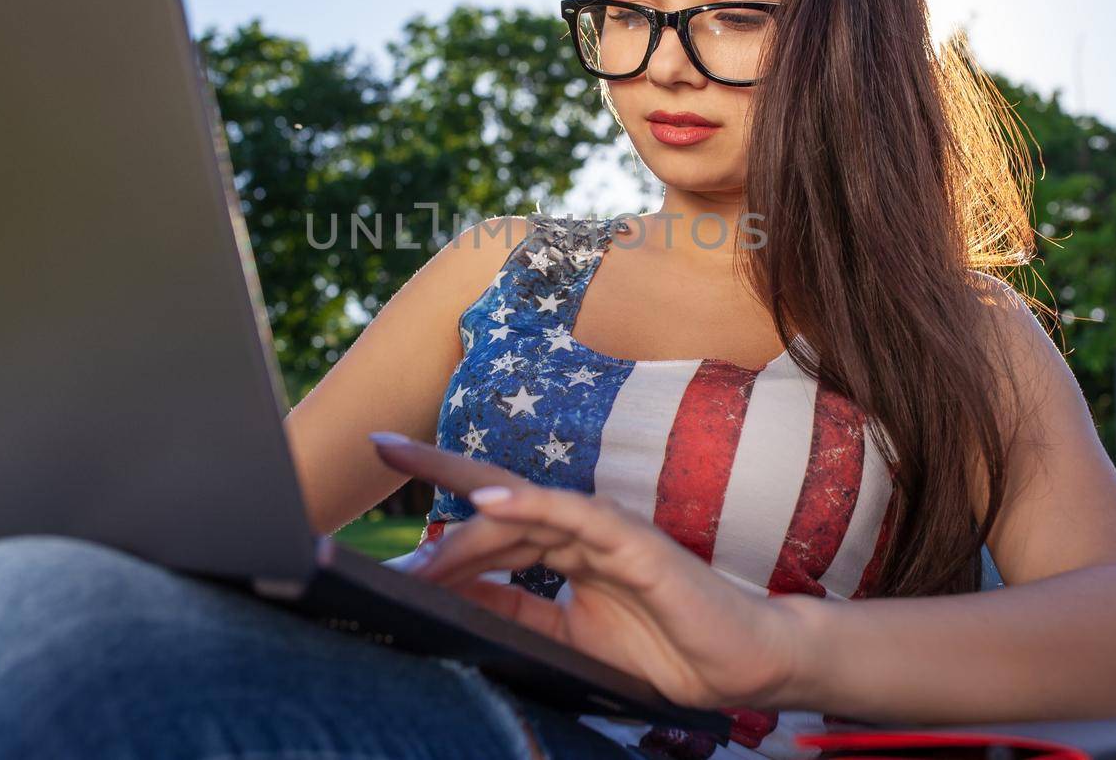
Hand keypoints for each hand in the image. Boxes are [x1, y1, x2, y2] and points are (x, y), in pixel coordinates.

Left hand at [368, 431, 811, 709]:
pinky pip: (574, 515)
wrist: (736, 666)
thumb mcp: (566, 640)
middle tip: (379, 449)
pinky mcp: (633, 541)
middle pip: (496, 497)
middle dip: (437, 474)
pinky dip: (531, 503)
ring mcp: (605, 529)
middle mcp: (578, 528)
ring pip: (525, 506)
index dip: (438, 519)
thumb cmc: (661, 648)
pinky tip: (489, 503)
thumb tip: (448, 603)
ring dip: (468, 513)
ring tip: (418, 528)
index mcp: (563, 547)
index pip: (491, 524)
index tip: (385, 520)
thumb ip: (515, 616)